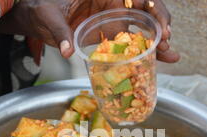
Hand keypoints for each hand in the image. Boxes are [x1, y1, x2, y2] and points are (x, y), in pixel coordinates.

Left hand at [0, 0, 179, 62]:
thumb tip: (68, 51)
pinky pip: (132, 44)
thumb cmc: (41, 9)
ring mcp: (113, 22)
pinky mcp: (111, 37)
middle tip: (166, 42)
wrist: (35, 20)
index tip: (157, 20)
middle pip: (145, 12)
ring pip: (143, 29)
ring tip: (170, 56)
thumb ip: (60, 32)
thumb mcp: (49, 17)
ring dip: (159, 42)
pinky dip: (147, 53)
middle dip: (160, 25)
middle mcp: (112, 6)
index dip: (150, 5)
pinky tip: (161, 61)